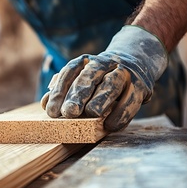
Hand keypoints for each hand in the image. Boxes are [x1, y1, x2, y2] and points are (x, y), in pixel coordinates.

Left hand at [41, 26, 167, 131]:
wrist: (136, 63)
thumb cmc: (101, 79)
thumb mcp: (81, 80)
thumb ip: (64, 91)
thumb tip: (45, 104)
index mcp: (86, 62)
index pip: (69, 73)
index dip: (59, 92)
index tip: (51, 111)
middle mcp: (105, 63)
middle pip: (89, 77)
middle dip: (78, 94)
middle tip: (68, 112)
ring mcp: (124, 73)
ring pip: (111, 84)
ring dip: (100, 99)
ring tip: (90, 114)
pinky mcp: (141, 86)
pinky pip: (130, 100)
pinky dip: (120, 114)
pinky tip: (109, 125)